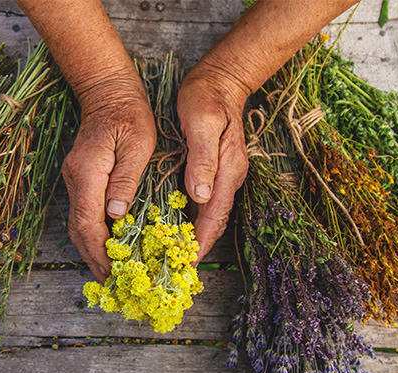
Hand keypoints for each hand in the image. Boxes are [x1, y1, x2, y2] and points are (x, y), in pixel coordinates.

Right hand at [62, 80, 155, 280]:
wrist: (107, 91)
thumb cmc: (129, 114)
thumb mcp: (137, 144)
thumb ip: (126, 179)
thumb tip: (116, 215)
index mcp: (88, 172)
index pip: (87, 221)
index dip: (99, 250)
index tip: (112, 272)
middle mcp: (76, 179)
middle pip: (78, 229)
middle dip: (93, 258)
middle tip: (112, 283)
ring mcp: (76, 179)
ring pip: (78, 224)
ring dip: (92, 250)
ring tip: (110, 273)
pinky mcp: (82, 179)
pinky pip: (84, 214)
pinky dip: (93, 235)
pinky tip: (109, 247)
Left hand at [177, 65, 249, 261]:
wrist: (220, 78)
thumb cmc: (208, 97)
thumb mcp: (202, 122)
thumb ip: (203, 158)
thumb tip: (201, 195)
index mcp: (228, 170)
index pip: (215, 216)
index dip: (201, 242)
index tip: (186, 264)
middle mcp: (228, 177)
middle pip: (214, 222)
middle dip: (196, 246)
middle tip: (173, 269)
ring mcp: (222, 175)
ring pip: (208, 214)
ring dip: (191, 236)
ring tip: (169, 256)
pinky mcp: (212, 170)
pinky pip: (202, 202)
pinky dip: (189, 218)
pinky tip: (171, 227)